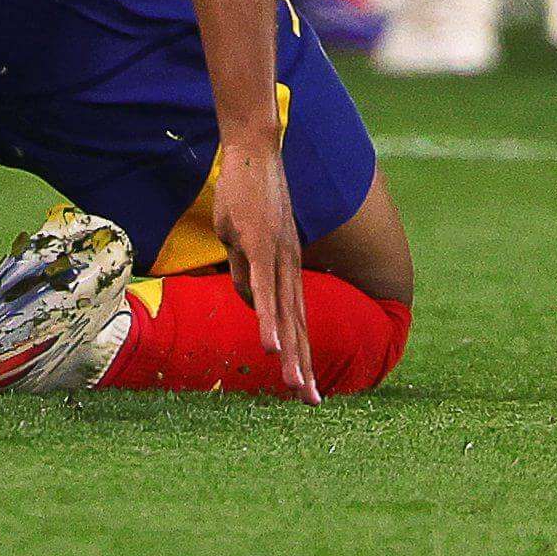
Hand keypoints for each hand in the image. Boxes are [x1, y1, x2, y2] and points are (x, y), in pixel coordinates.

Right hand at [206, 130, 318, 400]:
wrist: (254, 151)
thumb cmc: (248, 195)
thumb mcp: (245, 242)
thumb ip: (247, 274)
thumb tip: (251, 305)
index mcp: (286, 270)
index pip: (298, 322)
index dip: (303, 355)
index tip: (309, 389)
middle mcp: (288, 268)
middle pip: (298, 326)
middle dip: (304, 366)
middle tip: (311, 403)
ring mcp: (276, 258)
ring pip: (285, 314)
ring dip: (289, 352)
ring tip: (293, 386)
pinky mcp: (260, 246)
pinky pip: (263, 291)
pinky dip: (267, 319)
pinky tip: (269, 345)